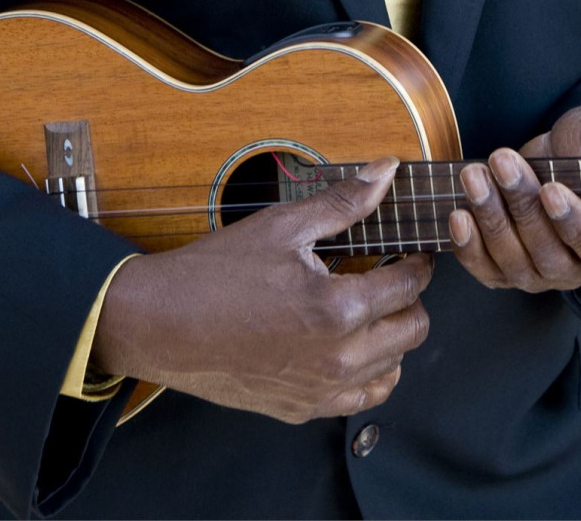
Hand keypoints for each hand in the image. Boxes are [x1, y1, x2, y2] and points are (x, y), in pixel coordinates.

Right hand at [91, 157, 431, 423]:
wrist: (163, 324)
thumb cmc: (217, 272)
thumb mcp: (283, 225)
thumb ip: (344, 202)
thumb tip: (386, 171)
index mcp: (338, 308)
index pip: (410, 285)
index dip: (418, 260)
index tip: (412, 248)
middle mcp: (337, 358)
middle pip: (413, 330)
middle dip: (410, 297)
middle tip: (390, 274)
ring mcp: (321, 391)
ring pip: (393, 368)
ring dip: (392, 335)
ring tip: (367, 306)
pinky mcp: (302, 409)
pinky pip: (360, 398)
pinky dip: (368, 372)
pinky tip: (348, 343)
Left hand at [449, 106, 580, 293]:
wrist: (553, 159)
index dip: (576, 225)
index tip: (551, 190)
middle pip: (550, 255)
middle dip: (522, 207)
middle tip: (502, 162)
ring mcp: (543, 276)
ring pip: (516, 264)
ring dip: (492, 219)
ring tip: (474, 177)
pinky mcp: (507, 272)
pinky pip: (487, 271)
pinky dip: (469, 247)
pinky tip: (458, 215)